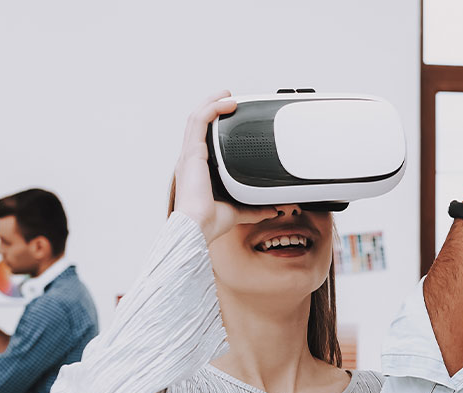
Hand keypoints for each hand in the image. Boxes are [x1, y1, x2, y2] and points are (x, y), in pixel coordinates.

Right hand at [171, 90, 290, 241]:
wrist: (198, 227)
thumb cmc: (208, 222)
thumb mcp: (239, 211)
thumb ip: (255, 208)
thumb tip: (273, 209)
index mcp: (198, 170)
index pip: (203, 139)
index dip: (214, 124)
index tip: (230, 117)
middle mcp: (191, 159)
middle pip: (197, 123)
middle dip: (212, 107)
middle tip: (228, 99)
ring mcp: (189, 155)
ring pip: (195, 118)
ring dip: (211, 102)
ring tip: (228, 95)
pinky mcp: (192, 153)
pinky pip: (198, 121)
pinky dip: (212, 108)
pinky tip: (226, 103)